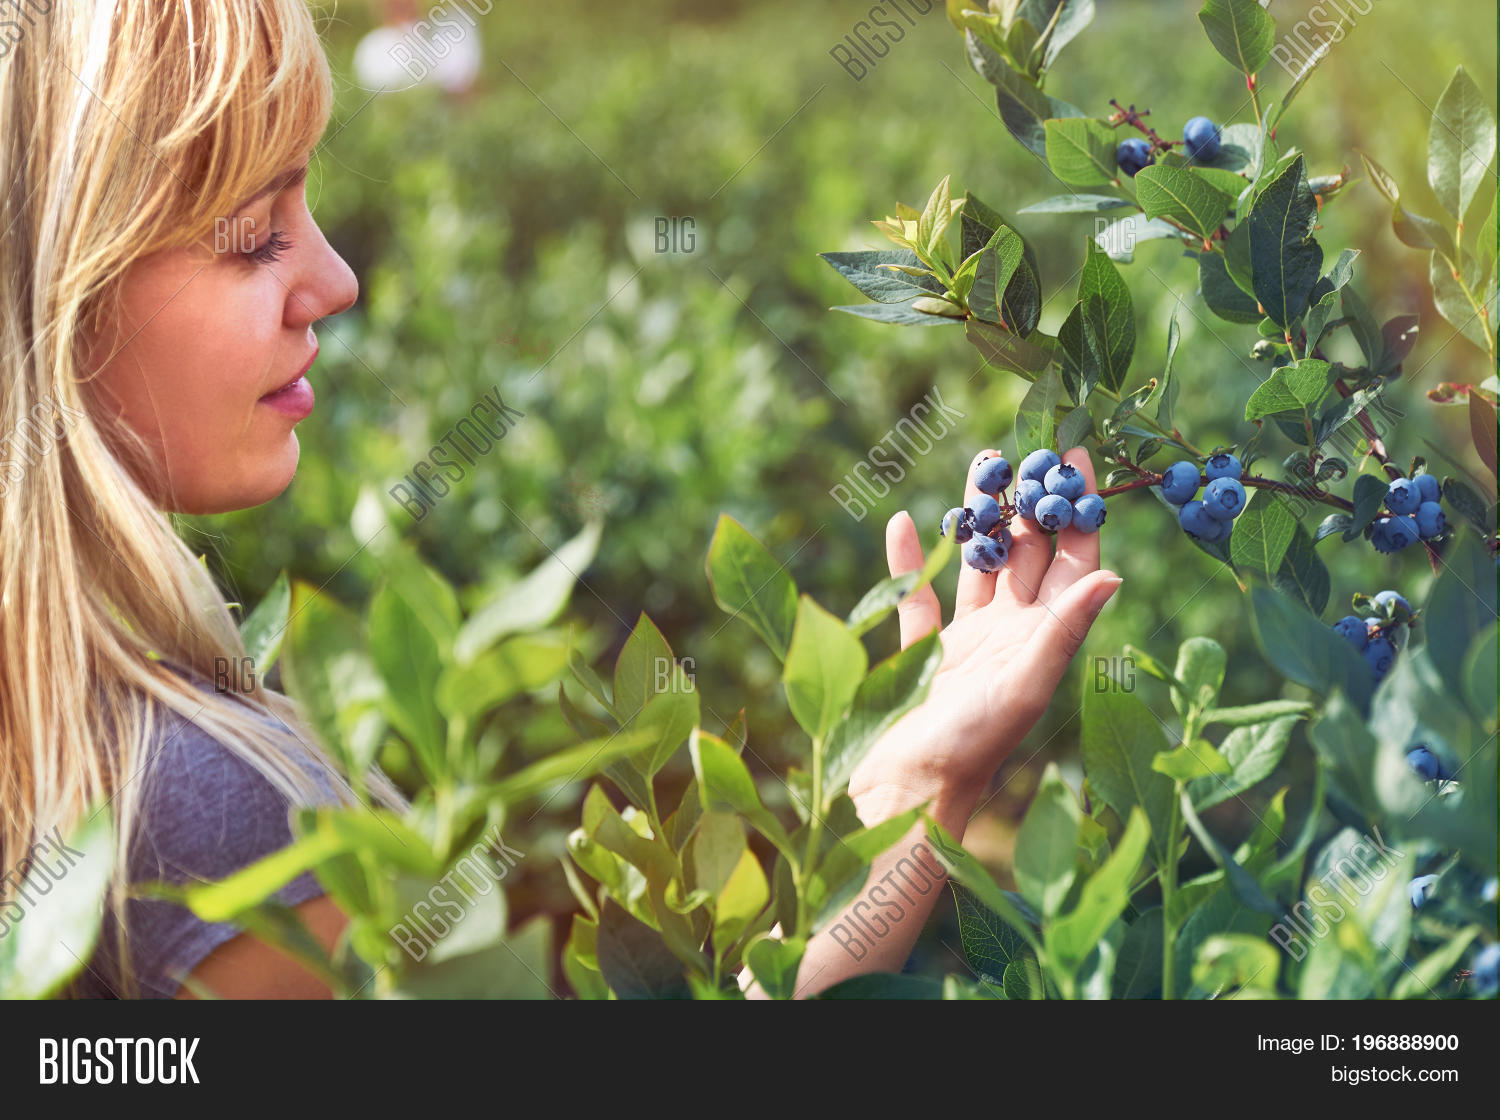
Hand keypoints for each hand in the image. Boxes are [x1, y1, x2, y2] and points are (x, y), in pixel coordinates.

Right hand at [848, 446, 1121, 829]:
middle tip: (1029, 448)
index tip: (1079, 458)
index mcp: (1042, 638)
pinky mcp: (921, 654)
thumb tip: (1113, 572)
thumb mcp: (1026, 684)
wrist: (907, 793)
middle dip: (1030, 501)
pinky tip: (902, 525)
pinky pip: (917, 598)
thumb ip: (1065, 627)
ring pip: (978, 565)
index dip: (1078, 511)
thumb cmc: (970, 746)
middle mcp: (1011, 634)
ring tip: (979, 467)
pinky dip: (910, 562)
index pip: (1072, 561)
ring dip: (978, 519)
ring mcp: (966, 643)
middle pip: (1027, 553)